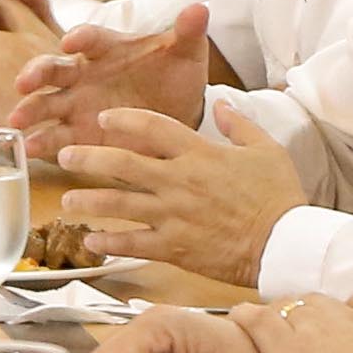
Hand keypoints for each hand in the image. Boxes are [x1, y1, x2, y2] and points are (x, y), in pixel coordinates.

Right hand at [2, 3, 215, 152]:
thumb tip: (199, 9)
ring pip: (46, 103)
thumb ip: (188, 33)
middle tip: (23, 82)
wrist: (176, 115)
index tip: (72, 41)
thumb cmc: (174, 77)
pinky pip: (55, 136)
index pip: (91, 38)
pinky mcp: (76, 133)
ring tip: (16, 121)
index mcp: (107, 47)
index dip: (81, 37)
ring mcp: (76, 103)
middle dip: (36, 73)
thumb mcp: (185, 55)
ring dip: (30, 110)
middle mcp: (84, 73)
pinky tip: (29, 149)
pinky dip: (41, 142)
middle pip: (54, 68)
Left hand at [53, 103, 303, 285]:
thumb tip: (221, 104)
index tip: (104, 119)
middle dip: (88, 158)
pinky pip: (133, 244)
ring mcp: (174, 215)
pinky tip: (91, 242)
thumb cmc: (280, 197)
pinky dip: (109, 243)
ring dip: (88, 202)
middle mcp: (180, 181)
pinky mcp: (175, 248)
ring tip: (68, 201)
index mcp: (200, 153)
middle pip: (121, 164)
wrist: (287, 244)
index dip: (123, 120)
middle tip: (65, 156)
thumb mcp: (266, 150)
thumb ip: (239, 124)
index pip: (151, 126)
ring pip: (118, 205)